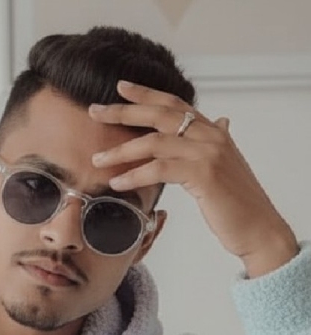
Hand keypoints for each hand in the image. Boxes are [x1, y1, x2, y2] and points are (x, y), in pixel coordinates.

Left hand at [89, 81, 298, 277]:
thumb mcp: (225, 165)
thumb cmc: (236, 201)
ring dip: (121, 151)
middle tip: (95, 112)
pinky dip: (135, 175)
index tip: (120, 88)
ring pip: (154, 142)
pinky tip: (117, 183)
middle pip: (159, 114)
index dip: (146, 94)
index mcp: (212, 131)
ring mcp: (208, 153)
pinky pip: (160, 169)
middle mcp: (210, 135)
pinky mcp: (203, 174)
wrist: (258, 227)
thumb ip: (217, 141)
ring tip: (97, 160)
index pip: (174, 104)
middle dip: (123, 112)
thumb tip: (222, 121)